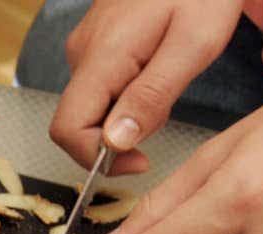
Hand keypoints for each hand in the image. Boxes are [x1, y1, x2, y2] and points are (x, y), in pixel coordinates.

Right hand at [49, 0, 244, 173]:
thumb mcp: (195, 45)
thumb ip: (152, 97)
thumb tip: (114, 144)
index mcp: (104, 56)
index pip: (68, 128)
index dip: (95, 158)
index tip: (140, 161)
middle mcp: (82, 54)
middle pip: (76, 122)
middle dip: (115, 140)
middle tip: (164, 118)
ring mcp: (85, 47)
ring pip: (90, 106)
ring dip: (123, 116)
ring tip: (169, 84)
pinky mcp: (95, 43)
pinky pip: (99, 86)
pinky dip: (124, 96)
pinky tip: (157, 70)